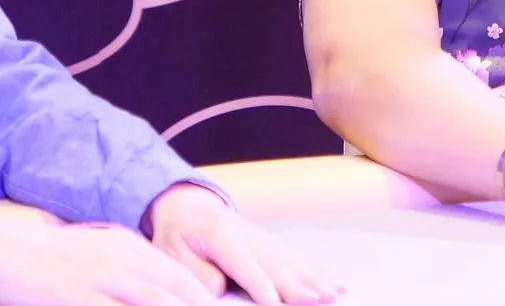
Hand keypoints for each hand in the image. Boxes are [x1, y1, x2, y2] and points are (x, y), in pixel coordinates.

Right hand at [0, 212, 216, 305]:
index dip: (202, 298)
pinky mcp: (76, 297)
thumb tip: (155, 290)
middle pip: (174, 290)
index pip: (178, 275)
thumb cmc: (47, 257)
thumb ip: (126, 268)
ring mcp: (99, 279)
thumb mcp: (95, 252)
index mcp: (127, 248)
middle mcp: (120, 260)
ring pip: (152, 301)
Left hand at [146, 183, 342, 304]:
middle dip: (297, 284)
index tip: (274, 301)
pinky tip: (332, 283)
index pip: (244, 263)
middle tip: (315, 300)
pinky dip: (316, 272)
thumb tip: (220, 289)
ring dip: (313, 279)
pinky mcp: (273, 244)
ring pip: (292, 261)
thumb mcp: (171, 252)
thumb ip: (195, 271)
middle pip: (276, 263)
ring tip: (331, 295)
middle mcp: (249, 234)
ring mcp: (264, 238)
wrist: (190, 207)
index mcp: (220, 235)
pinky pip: (297, 259)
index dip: (260, 283)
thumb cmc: (179, 235)